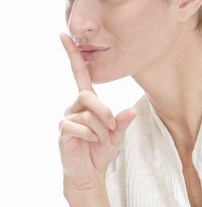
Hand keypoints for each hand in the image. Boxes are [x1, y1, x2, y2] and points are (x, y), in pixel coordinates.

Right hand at [59, 33, 136, 190]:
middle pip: (87, 94)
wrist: (90, 171)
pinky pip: (77, 126)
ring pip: (86, 113)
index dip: (72, 54)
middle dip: (104, 112)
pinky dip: (90, 136)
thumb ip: (122, 122)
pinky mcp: (63, 130)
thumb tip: (132, 111)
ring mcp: (68, 117)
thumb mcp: (117, 135)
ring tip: (100, 139)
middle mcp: (76, 104)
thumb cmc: (102, 148)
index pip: (79, 72)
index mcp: (88, 100)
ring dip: (100, 129)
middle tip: (111, 127)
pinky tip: (90, 142)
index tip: (64, 35)